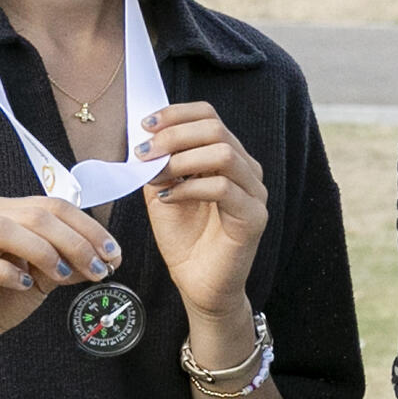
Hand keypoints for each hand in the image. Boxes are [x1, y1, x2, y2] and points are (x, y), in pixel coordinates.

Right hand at [0, 195, 121, 368]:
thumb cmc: (1, 297)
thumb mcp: (45, 276)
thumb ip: (71, 261)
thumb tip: (108, 258)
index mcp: (5, 211)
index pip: (54, 206)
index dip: (89, 228)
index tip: (113, 253)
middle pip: (35, 214)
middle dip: (75, 241)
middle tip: (98, 267)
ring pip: (2, 229)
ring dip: (43, 251)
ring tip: (63, 274)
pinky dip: (5, 271)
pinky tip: (23, 284)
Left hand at [138, 102, 269, 323]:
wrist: (199, 284)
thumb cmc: (184, 239)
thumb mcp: (163, 194)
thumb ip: (159, 167)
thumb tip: (144, 141)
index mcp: (228, 158)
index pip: (210, 117)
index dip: (177, 114)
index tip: (145, 125)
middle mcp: (246, 169)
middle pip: (216, 129)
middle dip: (174, 136)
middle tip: (143, 152)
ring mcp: (254, 192)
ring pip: (223, 154)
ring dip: (181, 160)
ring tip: (156, 176)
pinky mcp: (254, 216)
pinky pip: (223, 188)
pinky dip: (189, 188)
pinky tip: (168, 198)